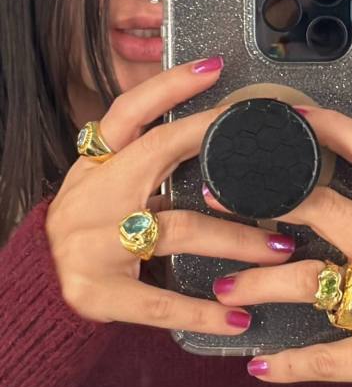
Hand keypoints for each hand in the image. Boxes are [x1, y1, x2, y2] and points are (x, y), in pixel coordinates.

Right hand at [46, 59, 294, 333]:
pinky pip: (161, 302)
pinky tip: (238, 318)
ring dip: (238, 239)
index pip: (130, 112)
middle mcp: (91, 196)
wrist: (34, 288)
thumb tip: (215, 135)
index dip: (169, 87)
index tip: (214, 68)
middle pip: (161, 158)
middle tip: (276, 160)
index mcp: (95, 165)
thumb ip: (146, 163)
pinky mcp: (98, 293)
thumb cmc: (88, 230)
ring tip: (281, 247)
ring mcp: (92, 245)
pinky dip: (204, 312)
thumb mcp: (104, 187)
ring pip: (179, 229)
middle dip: (222, 153)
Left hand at [207, 107, 351, 386]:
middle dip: (267, 205)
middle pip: (329, 212)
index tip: (290, 116)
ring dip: (259, 285)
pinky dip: (290, 363)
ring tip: (225, 290)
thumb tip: (313, 186)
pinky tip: (260, 366)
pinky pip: (328, 357)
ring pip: (314, 281)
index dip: (333, 131)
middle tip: (216, 202)